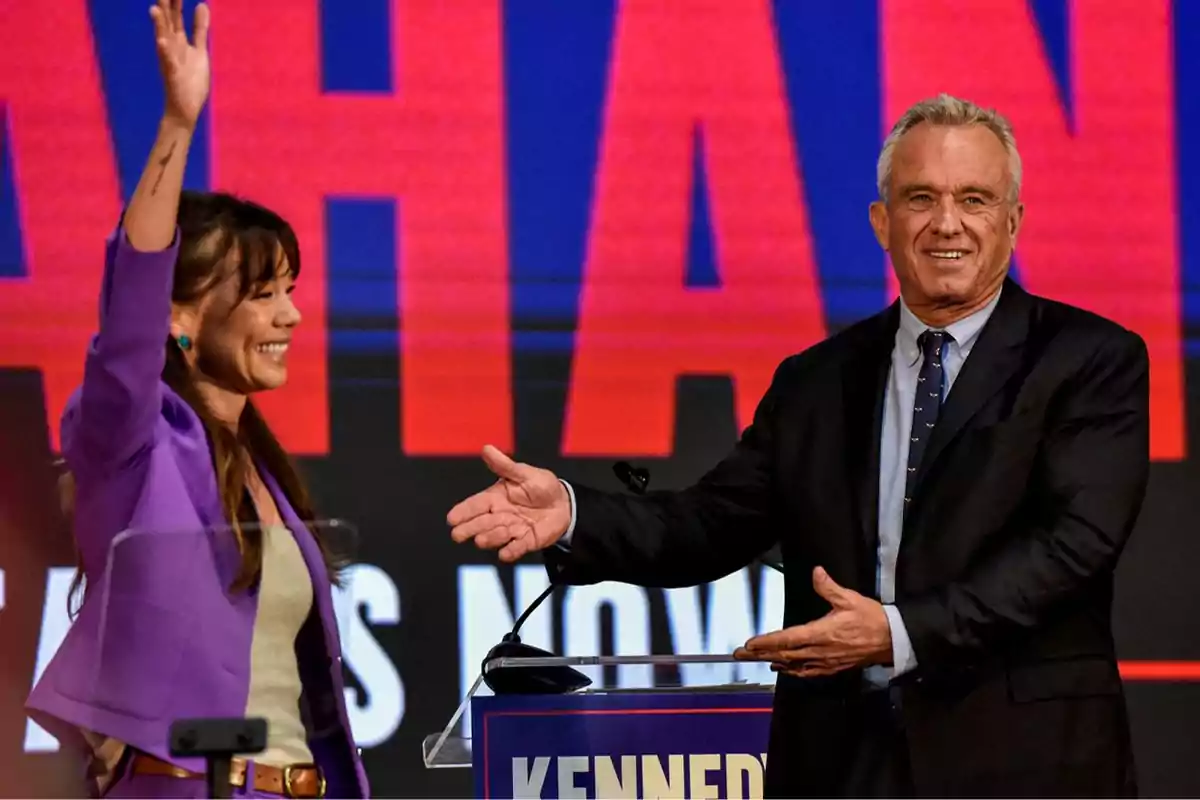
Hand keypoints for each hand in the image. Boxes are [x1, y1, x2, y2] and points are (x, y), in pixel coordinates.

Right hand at [150, 0, 209, 128]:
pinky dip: (165, 53)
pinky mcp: (173, 76)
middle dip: (164, 7)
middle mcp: (171, 48)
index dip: (175, 1)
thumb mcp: (199, 50)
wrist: (186, 107)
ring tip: (154, 10)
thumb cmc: (191, 79)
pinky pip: (168, 63)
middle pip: (167, 23)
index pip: (175, 16)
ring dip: (159, 25)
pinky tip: (162, 43)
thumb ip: (199, 28)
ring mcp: (170, 61)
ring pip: (163, 40)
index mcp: (178, 41)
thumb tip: (202, 5)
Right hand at [447, 445, 572, 562]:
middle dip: (468, 530)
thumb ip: (505, 465)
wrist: (564, 503)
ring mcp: (511, 531)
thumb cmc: (541, 486)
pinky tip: (505, 553)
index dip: (462, 512)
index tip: (451, 519)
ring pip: (493, 537)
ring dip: (491, 537)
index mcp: (495, 498)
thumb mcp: (524, 473)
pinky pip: (514, 549)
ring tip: (498, 531)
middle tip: (458, 534)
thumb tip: (486, 448)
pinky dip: (509, 552)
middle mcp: (499, 516)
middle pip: (478, 525)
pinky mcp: (525, 542)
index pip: (474, 505)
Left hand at [733, 567, 891, 677]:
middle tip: (739, 654)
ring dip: (771, 662)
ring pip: (793, 664)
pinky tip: (782, 668)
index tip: (749, 644)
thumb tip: (816, 572)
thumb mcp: (850, 598)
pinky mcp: (832, 667)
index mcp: (822, 633)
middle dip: (760, 654)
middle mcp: (820, 650)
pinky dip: (791, 671)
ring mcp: (826, 661)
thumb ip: (829, 587)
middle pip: (784, 655)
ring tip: (754, 659)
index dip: (766, 642)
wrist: (892, 640)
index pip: (787, 639)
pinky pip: (807, 672)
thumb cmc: (871, 618)